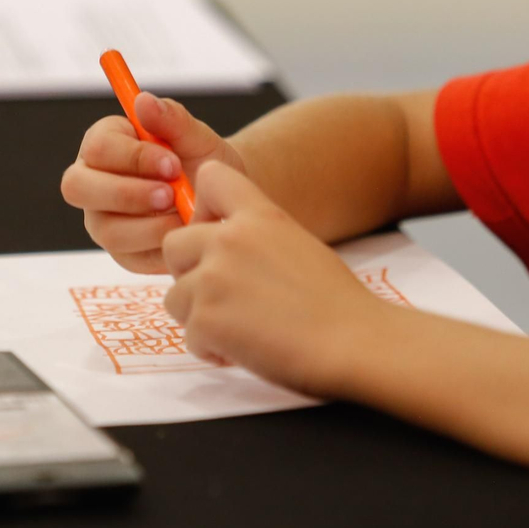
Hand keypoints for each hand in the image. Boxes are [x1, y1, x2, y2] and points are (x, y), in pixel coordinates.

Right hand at [61, 92, 245, 272]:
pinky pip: (129, 257)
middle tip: (169, 195)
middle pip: (78, 188)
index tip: (173, 164)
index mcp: (105, 144)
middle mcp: (93, 182)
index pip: (98, 147)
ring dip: (148, 226)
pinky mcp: (121, 253)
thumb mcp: (197, 138)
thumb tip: (143, 101)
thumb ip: (173, 119)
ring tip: (184, 216)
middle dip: (126, 193)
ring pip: (106, 229)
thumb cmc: (203, 163)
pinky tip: (182, 233)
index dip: (133, 156)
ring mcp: (102, 220)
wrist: (221, 200)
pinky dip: (160, 247)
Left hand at [162, 162, 392, 398]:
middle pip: (173, 245)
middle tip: (223, 298)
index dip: (201, 209)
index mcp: (259, 216)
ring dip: (200, 318)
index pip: (210, 178)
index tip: (215, 237)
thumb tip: (223, 252)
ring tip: (241, 329)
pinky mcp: (205, 319)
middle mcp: (230, 239)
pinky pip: (187, 335)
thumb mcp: (298, 245)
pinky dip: (211, 349)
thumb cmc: (336, 304)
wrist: (355, 344)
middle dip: (189, 274)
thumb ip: (257, 239)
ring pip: (174, 297)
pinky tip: (246, 349)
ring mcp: (212, 278)